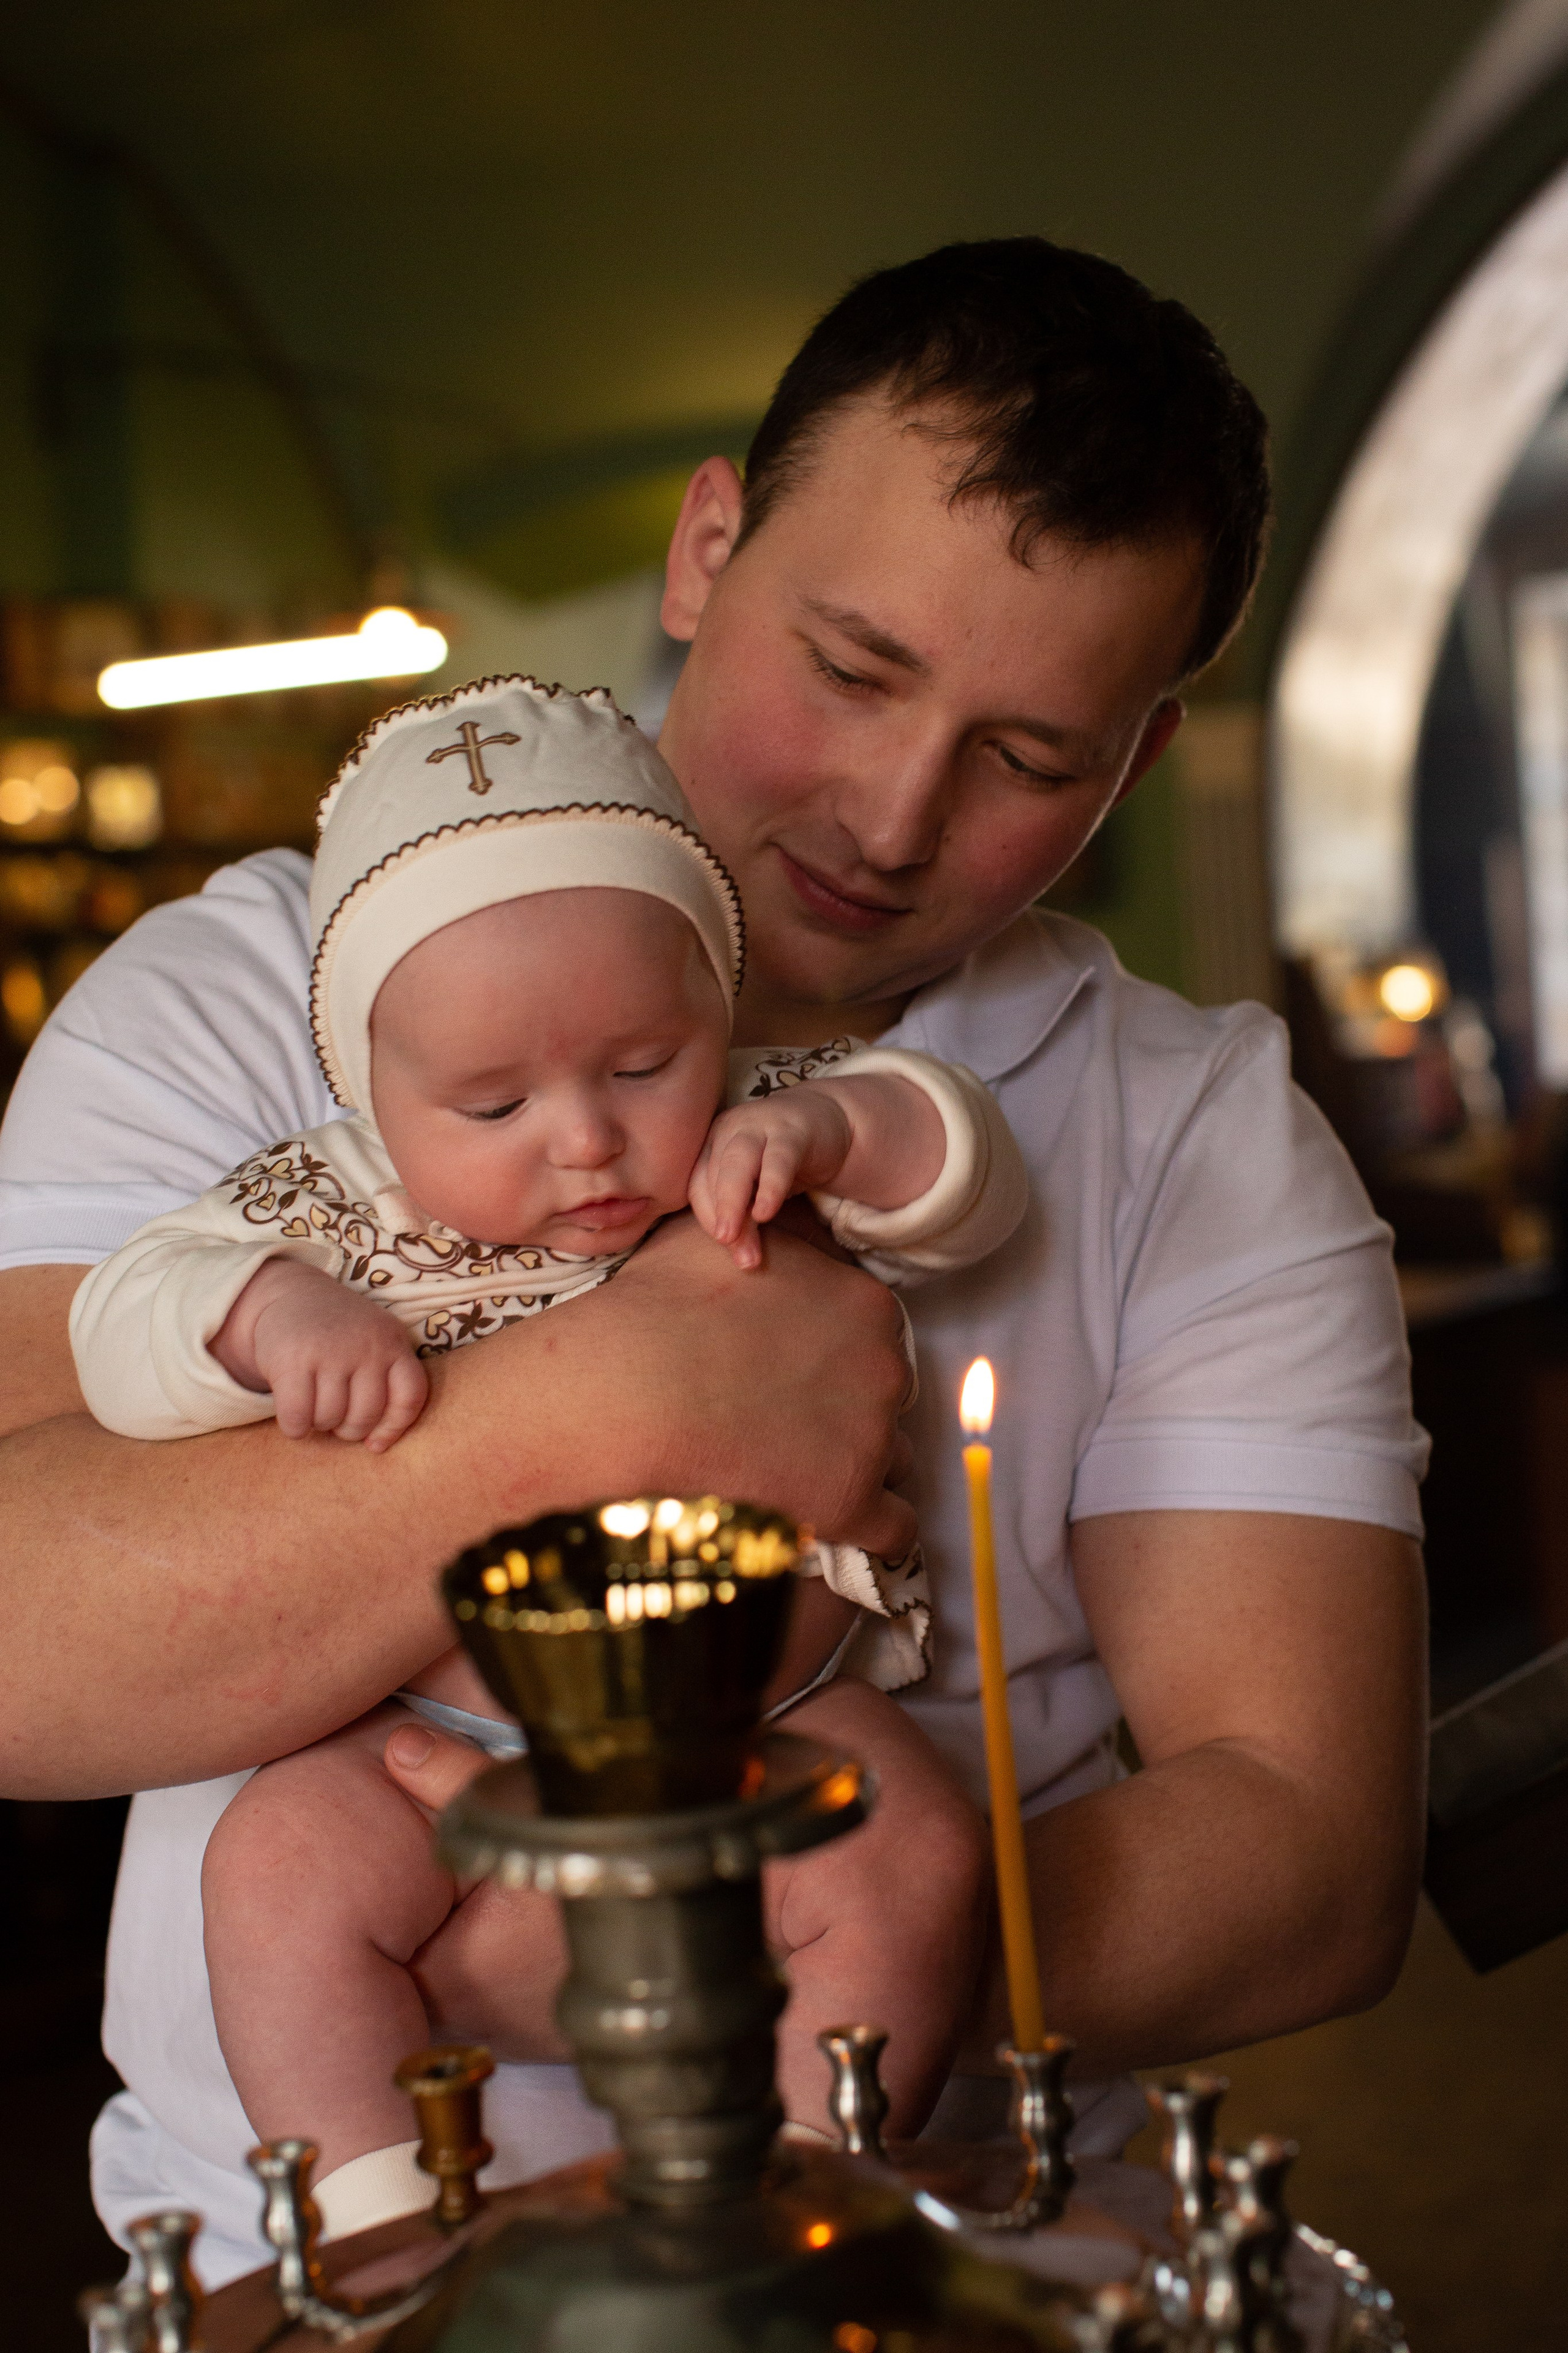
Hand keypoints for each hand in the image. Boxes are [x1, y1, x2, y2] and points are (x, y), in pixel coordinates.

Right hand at [211, 1259, 428, 1449]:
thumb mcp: (374, 1343)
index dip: (392, 1428)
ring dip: (318, 1423)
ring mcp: (330, 1351)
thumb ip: (385, 1384)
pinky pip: (298, 1419)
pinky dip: (294, 1426)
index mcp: (393, 1342)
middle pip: (365, 1417)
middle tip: (334, 1410)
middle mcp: (367, 1345)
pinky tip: (292, 1410)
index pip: (410, 1397)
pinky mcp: (293, 1360)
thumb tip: (376, 1446)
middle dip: (347, 1428)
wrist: (290, 1295)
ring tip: (313, 1400)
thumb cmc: (339, 1335)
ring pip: (330, 1420)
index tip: (374, 1443)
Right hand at [581, 1213, 917, 1559]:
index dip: (826, 1355)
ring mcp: (873, 1437)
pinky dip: (868, 1531)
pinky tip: (830, 1528)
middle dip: (841, 1408)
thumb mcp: (715, 1237)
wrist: (627, 1395)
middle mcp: (885, 1367)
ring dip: (851, 1465)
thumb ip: (763, 1234)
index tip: (785, 1372)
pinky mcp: (853, 1503)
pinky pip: (894, 1529)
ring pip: (889, 1458)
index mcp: (864, 1302)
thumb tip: (764, 1222)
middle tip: (778, 1420)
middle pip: (882, 1395)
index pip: (870, 1335)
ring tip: (790, 1473)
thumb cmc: (658, 1312)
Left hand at [688, 1090, 852, 1267]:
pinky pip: (777, 1160)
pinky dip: (769, 1188)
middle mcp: (727, 1131)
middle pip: (712, 1174)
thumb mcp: (758, 1190)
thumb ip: (745, 1218)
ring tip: (734, 1236)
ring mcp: (757, 1126)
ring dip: (733, 1202)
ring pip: (737, 1163)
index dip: (707, 1217)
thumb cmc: (780, 1161)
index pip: (698, 1184)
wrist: (824, 1122)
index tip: (724, 1246)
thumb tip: (744, 1260)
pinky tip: (766, 1213)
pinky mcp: (791, 1130)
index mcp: (711, 1145)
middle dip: (717, 1212)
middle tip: (724, 1243)